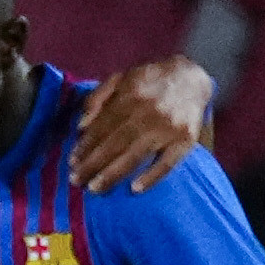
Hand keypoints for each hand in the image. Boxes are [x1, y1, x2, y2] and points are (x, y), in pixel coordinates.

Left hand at [70, 59, 213, 191]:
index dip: (85, 146)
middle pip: (115, 144)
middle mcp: (149, 113)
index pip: (102, 127)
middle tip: (76, 180)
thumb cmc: (150, 80)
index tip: (72, 162)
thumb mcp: (120, 78)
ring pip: (136, 155)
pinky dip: (152, 177)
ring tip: (95, 188)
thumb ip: (97, 98)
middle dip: (93, 164)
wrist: (193, 76)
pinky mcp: (186, 140)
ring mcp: (169, 128)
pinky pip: (168, 163)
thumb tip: (81, 126)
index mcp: (131, 97)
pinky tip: (135, 189)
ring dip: (113, 174)